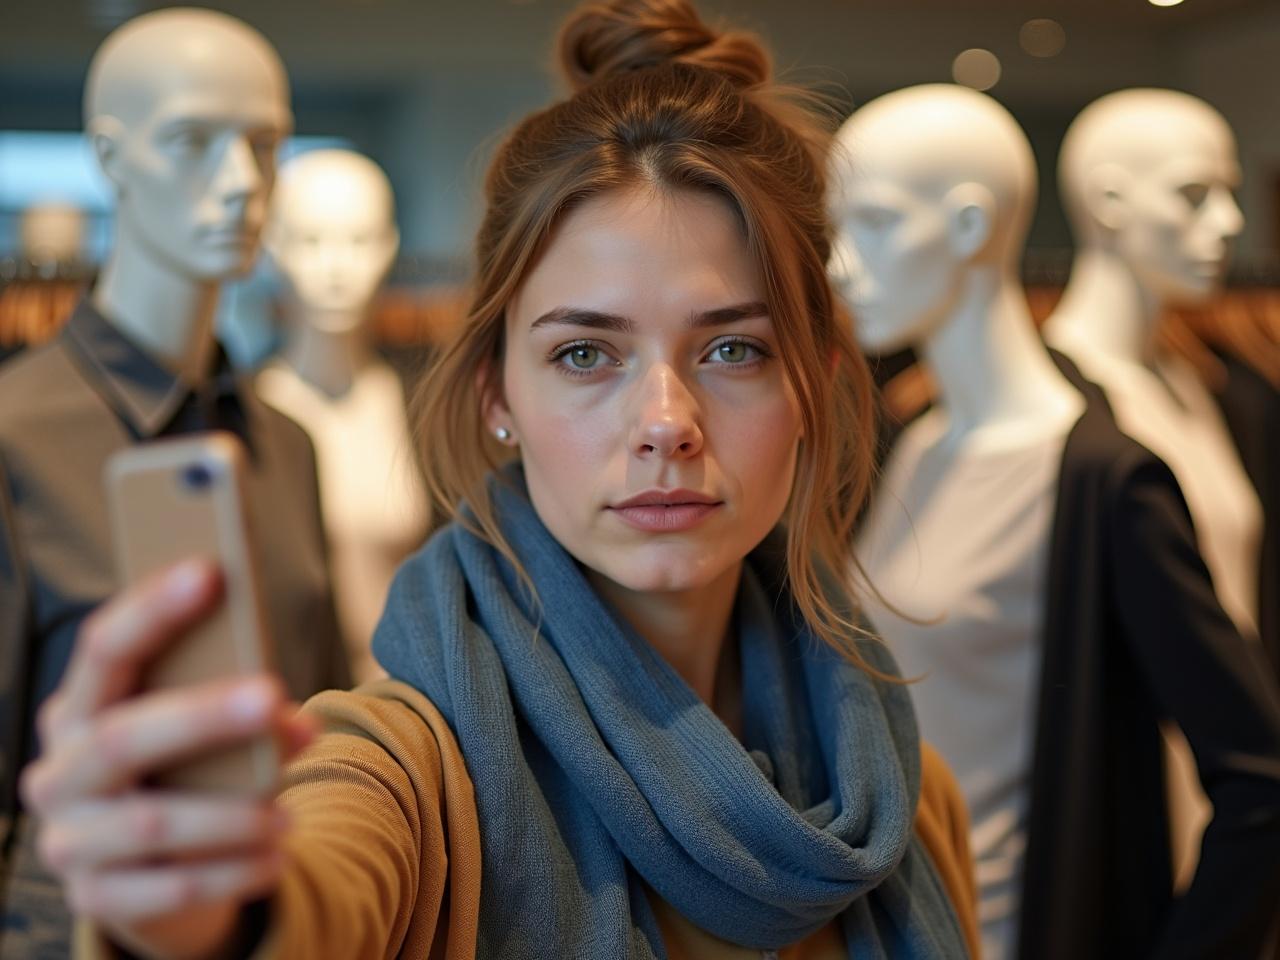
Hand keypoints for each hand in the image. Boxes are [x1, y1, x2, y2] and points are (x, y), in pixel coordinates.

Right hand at [19, 559, 317, 959]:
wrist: (154, 872)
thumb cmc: (185, 771)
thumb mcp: (200, 730)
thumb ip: (230, 705)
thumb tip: (293, 717)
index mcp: (79, 709)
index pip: (105, 649)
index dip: (153, 608)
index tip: (210, 570)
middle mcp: (59, 773)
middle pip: (122, 737)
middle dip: (201, 714)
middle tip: (273, 696)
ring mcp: (70, 841)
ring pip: (150, 825)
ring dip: (228, 815)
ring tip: (289, 814)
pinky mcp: (98, 900)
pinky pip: (167, 891)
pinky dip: (229, 874)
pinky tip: (275, 859)